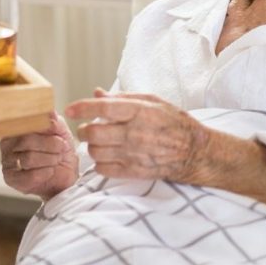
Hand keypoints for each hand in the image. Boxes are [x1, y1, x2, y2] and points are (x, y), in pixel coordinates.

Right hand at [0, 112, 78, 200]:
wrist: (66, 174)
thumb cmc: (59, 150)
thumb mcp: (60, 131)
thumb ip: (53, 120)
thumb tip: (48, 112)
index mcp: (16, 127)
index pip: (25, 123)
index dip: (44, 129)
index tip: (57, 134)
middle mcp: (7, 142)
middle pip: (26, 141)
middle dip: (49, 145)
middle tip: (61, 148)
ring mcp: (6, 161)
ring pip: (29, 159)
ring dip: (49, 159)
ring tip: (56, 159)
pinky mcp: (10, 179)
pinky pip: (29, 176)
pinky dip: (45, 173)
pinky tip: (50, 171)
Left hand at [67, 88, 207, 183]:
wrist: (196, 151)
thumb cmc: (173, 121)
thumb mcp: (151, 101)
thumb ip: (121, 98)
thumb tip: (96, 93)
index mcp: (139, 112)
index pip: (103, 109)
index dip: (83, 108)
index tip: (69, 109)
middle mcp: (135, 134)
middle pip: (95, 134)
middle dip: (83, 131)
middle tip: (85, 128)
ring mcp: (135, 154)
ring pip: (97, 152)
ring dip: (91, 147)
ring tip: (96, 142)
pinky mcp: (136, 171)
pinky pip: (106, 170)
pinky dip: (99, 164)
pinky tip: (105, 156)